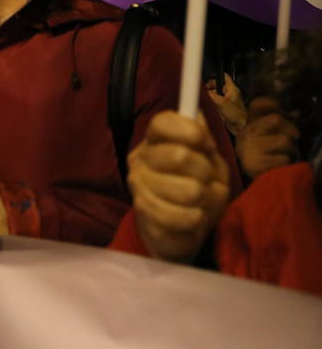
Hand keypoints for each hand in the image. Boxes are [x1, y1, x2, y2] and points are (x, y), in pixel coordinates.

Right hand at [127, 111, 229, 262]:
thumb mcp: (209, 162)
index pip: (162, 122)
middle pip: (180, 155)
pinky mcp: (144, 212)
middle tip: (206, 180)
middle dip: (206, 171)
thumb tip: (197, 117)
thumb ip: (204, 141)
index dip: (186, 129)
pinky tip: (192, 217)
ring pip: (189, 190)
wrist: (179, 230)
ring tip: (199, 202)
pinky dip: (198, 219)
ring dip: (205, 199)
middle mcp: (141, 158)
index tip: (204, 142)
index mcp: (155, 140)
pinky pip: (185, 215)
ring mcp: (138, 185)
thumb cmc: (197, 190)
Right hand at [205, 73, 246, 135]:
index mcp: (232, 89)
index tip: (208, 80)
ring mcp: (227, 101)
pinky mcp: (224, 108)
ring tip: (207, 101)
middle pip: (217, 86)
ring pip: (215, 95)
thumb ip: (211, 95)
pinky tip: (210, 107)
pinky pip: (215, 102)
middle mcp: (230, 94)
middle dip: (210, 89)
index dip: (216, 76)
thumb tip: (203, 91)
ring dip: (210, 97)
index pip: (225, 77)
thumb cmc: (236, 115)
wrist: (239, 127)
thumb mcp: (221, 102)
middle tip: (205, 92)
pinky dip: (211, 103)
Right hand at [236, 97, 299, 178]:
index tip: (286, 112)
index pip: (257, 104)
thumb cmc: (264, 155)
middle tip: (294, 138)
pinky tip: (280, 165)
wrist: (253, 182)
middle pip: (276, 119)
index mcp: (247, 126)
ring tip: (286, 154)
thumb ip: (279, 123)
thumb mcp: (267, 136)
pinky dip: (287, 162)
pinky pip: (284, 158)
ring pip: (284, 140)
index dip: (274, 103)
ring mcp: (249, 150)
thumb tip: (296, 112)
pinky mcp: (256, 165)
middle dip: (291, 129)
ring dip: (291, 149)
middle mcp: (245, 135)